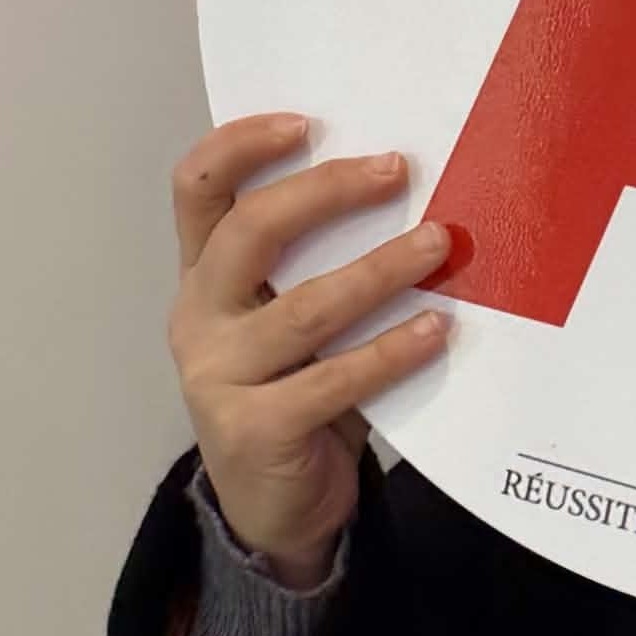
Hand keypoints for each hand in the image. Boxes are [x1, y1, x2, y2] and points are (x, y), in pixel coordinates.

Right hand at [170, 116, 452, 584]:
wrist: (274, 513)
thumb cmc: (295, 395)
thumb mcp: (288, 323)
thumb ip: (314, 267)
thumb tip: (406, 191)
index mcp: (203, 277)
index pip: (196, 189)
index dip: (241, 145)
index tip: (306, 122)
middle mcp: (199, 318)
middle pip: (249, 232)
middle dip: (326, 192)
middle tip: (396, 170)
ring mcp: (219, 376)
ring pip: (304, 307)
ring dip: (380, 269)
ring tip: (440, 244)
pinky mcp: (255, 430)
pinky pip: (333, 379)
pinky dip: (390, 350)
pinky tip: (436, 329)